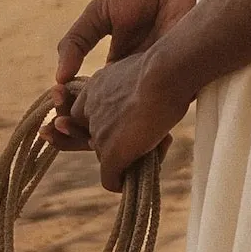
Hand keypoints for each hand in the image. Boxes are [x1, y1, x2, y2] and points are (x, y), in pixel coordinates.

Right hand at [50, 0, 197, 147]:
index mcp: (117, 67)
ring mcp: (156, 91)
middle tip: (58, 132)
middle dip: (80, 128)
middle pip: (104, 117)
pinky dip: (140, 133)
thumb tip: (60, 77)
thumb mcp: (102, 12)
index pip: (89, 98)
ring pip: (128, 126)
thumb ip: (77, 39)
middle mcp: (134, 83)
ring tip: (84, 138)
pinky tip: (118, 131)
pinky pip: (159, 123)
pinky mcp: (181, 94)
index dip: (70, 108)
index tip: (54, 113)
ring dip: (104, 136)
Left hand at [52, 54, 187, 193]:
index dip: (104, 123)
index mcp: (95, 88)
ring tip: (156, 145)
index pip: (84, 115)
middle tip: (143, 134)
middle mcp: (90, 110)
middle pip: (95, 137)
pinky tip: (135, 178)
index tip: (123, 121)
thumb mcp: (140, 75)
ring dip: (127, 157)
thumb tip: (143, 106)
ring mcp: (99, 133)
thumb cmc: (164, 69)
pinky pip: (110, 179)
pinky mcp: (111, 152)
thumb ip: (132, 90)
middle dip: (115, 141)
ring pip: (107, 157)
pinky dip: (120, 182)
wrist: (166, 73)